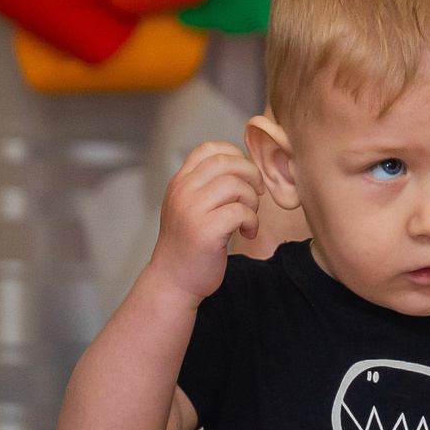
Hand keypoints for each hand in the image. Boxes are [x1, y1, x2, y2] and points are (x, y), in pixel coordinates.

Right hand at [145, 142, 259, 304]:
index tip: (244, 175)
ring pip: (236, 185)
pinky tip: (247, 233)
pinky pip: (240, 212)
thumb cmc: (187, 245)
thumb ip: (204, 185)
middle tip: (256, 193)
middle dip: (250, 174)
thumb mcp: (187, 206)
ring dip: (252, 200)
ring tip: (248, 217)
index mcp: (179, 183)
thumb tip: (241, 166)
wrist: (172, 280)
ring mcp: (191, 211)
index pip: (209, 149)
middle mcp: (182, 192)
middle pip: (226, 162)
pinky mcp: (205, 231)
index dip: (234, 155)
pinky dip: (251, 221)